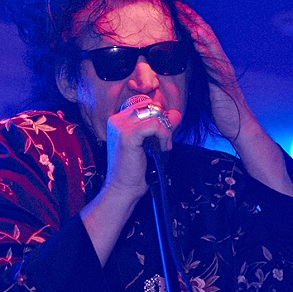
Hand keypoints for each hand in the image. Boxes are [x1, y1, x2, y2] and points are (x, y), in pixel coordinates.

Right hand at [80, 104, 179, 266]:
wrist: (123, 188)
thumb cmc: (135, 169)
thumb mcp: (149, 143)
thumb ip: (160, 126)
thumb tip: (175, 113)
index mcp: (119, 119)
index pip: (146, 102)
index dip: (159, 115)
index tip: (162, 134)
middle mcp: (117, 119)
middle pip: (152, 105)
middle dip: (164, 122)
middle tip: (164, 141)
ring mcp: (120, 126)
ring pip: (155, 114)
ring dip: (166, 131)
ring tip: (164, 146)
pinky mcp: (127, 135)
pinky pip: (155, 125)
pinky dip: (164, 136)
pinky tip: (162, 149)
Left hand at [176, 1, 257, 141]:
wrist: (238, 125)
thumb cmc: (221, 108)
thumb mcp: (205, 87)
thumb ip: (199, 74)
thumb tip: (186, 65)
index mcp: (214, 63)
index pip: (201, 38)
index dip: (189, 23)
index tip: (176, 11)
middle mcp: (220, 62)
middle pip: (206, 35)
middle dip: (192, 19)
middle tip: (178, 4)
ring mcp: (223, 69)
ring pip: (210, 44)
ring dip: (197, 29)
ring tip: (187, 16)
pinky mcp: (223, 79)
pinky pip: (213, 60)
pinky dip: (205, 48)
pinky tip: (197, 39)